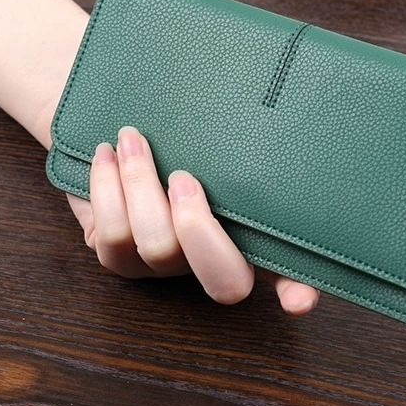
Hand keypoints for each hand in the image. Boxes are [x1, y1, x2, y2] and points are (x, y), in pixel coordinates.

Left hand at [67, 126, 320, 315]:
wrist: (114, 126)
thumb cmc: (177, 125)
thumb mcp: (210, 129)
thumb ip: (237, 136)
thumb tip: (276, 105)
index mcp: (251, 227)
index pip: (289, 269)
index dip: (299, 290)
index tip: (299, 300)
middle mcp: (213, 256)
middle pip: (226, 282)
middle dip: (200, 229)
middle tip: (183, 177)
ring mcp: (167, 265)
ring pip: (159, 247)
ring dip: (141, 183)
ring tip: (132, 138)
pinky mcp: (120, 260)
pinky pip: (114, 235)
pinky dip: (107, 186)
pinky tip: (106, 153)